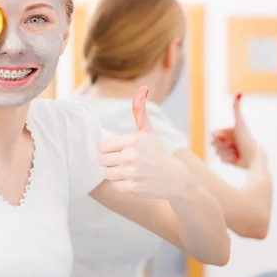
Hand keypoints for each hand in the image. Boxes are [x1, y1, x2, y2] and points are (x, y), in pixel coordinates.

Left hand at [97, 86, 192, 200]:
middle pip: (102, 161)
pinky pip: (115, 185)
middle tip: (125, 162)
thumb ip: (140, 111)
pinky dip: (122, 185)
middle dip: (111, 162)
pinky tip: (135, 181)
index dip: (108, 150)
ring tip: (130, 171)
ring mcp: (131, 173)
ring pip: (107, 173)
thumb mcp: (148, 131)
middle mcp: (130, 156)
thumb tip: (142, 89)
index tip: (119, 151)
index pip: (101, 147)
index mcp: (131, 141)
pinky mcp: (132, 188)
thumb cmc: (158, 153)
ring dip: (116, 174)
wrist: (176, 179)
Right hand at [211, 93, 260, 167]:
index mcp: (227, 132)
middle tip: (233, 145)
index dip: (218, 137)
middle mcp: (226, 141)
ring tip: (236, 152)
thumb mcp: (240, 123)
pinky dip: (228, 159)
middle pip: (212, 143)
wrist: (254, 155)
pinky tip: (236, 158)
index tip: (227, 138)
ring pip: (216, 152)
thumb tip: (239, 93)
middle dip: (222, 145)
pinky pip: (221, 160)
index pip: (212, 134)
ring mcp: (227, 150)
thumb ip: (236, 109)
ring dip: (226, 152)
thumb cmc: (247, 138)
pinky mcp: (228, 160)